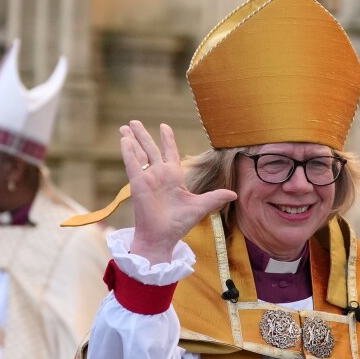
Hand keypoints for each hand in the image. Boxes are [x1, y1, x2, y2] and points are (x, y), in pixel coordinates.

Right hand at [120, 121, 236, 263]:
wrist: (163, 237)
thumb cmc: (179, 224)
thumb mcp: (200, 207)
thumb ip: (215, 197)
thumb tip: (234, 194)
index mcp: (174, 178)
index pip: (170, 153)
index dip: (167, 140)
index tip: (164, 126)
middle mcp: (159, 175)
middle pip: (151, 149)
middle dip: (143, 135)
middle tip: (134, 121)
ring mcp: (148, 178)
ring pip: (139, 153)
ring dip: (132, 139)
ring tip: (125, 126)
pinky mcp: (138, 183)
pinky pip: (133, 164)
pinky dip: (128, 151)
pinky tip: (125, 139)